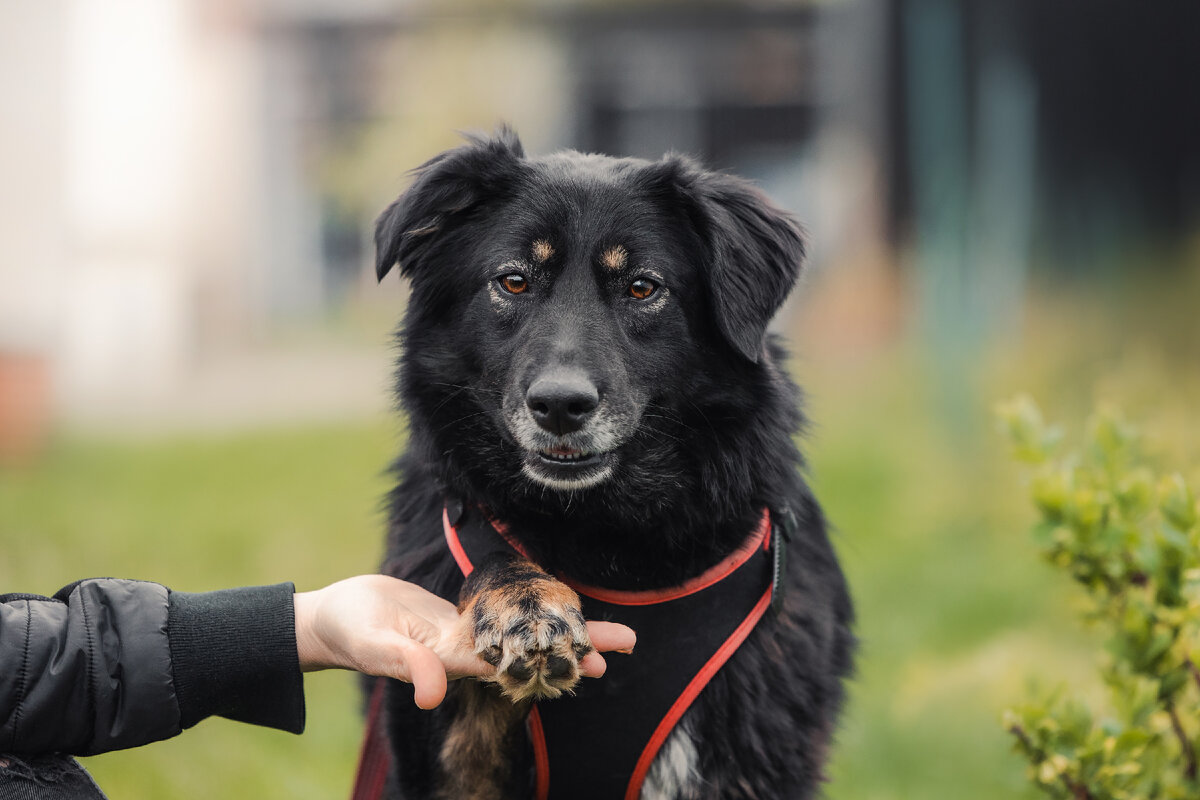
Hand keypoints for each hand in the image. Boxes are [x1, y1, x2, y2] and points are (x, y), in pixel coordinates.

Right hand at [293, 575, 634, 708]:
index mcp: (454, 660)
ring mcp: (465, 634)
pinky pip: (502, 615)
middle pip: (532, 648)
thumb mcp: (374, 646)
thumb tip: (432, 693)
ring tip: (607, 630)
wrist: (336, 618)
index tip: (597, 663)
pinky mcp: (456, 618)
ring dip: (561, 628)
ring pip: (523, 630)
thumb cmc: (350, 631)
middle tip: (629, 642)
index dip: (556, 661)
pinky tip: (553, 610)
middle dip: (578, 645)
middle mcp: (468, 652)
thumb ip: (404, 665)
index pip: (518, 662)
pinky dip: (530, 612)